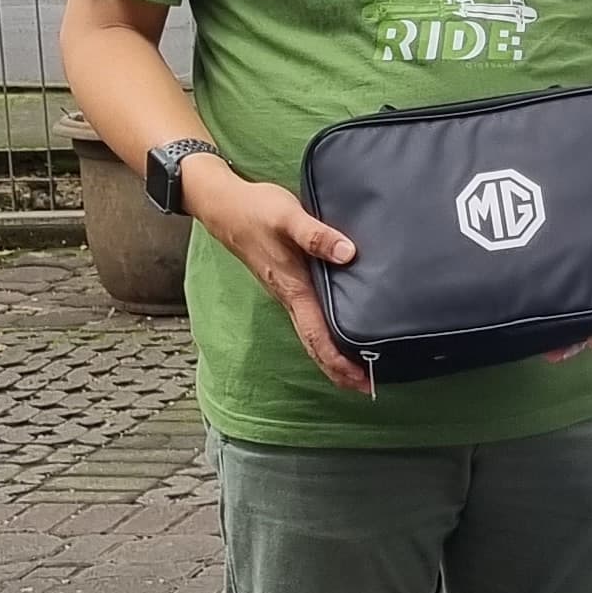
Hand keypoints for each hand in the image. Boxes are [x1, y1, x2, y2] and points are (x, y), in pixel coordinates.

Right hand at [186, 164, 372, 396]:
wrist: (224, 205)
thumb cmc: (255, 210)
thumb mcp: (288, 217)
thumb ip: (317, 235)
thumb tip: (348, 253)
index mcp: (292, 288)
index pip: (317, 335)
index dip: (339, 361)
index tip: (362, 380)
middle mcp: (289, 297)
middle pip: (314, 344)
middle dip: (339, 369)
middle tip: (367, 387)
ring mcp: (286, 292)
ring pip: (310, 333)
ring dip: (332, 355)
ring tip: (359, 368)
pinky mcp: (287, 282)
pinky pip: (308, 318)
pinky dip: (324, 334)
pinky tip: (339, 331)